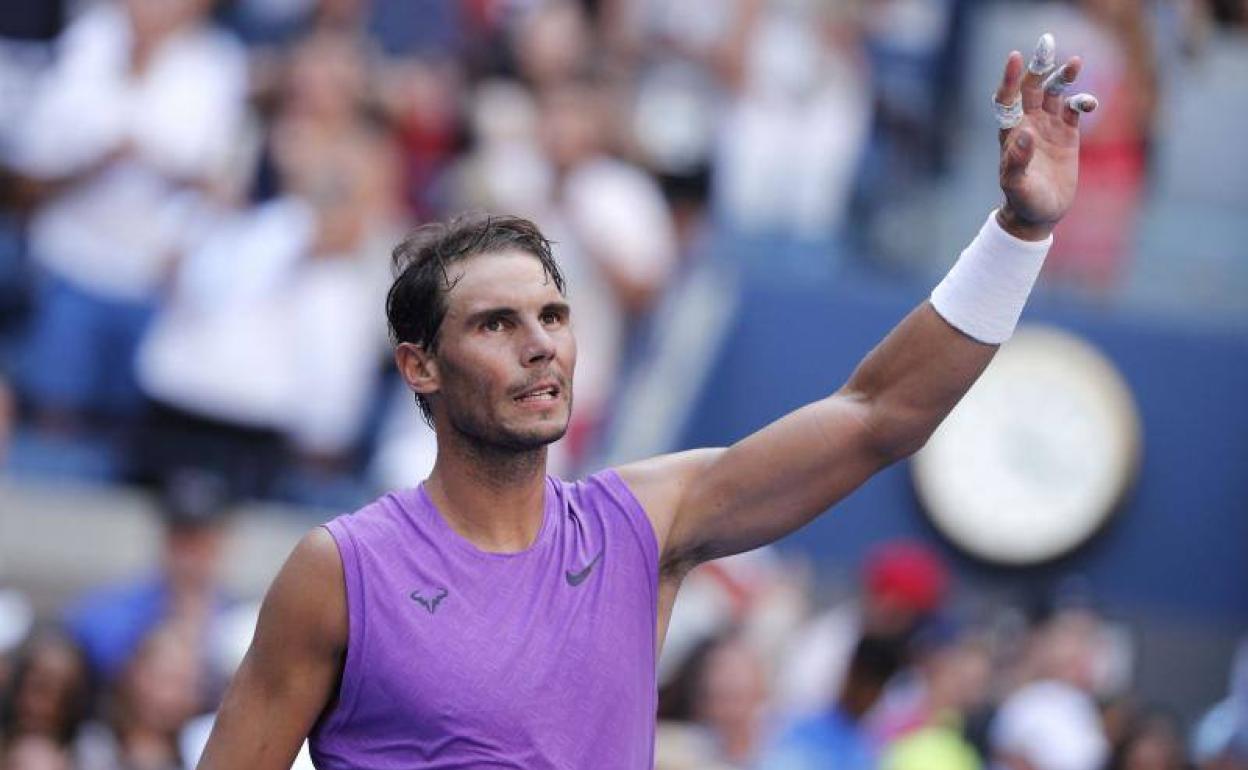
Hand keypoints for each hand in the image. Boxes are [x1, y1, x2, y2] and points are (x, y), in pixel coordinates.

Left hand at [993, 34, 1096, 239]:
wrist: (1040, 214)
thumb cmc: (1022, 201)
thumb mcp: (1016, 184)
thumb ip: (1017, 160)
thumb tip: (1025, 134)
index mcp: (1010, 131)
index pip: (1007, 98)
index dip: (1009, 78)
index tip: (1014, 57)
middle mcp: (1028, 123)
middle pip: (1032, 87)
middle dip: (1039, 66)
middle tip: (1047, 43)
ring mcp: (1048, 126)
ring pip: (1055, 93)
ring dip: (1063, 76)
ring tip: (1075, 62)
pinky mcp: (1067, 134)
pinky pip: (1074, 108)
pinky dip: (1081, 101)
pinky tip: (1089, 102)